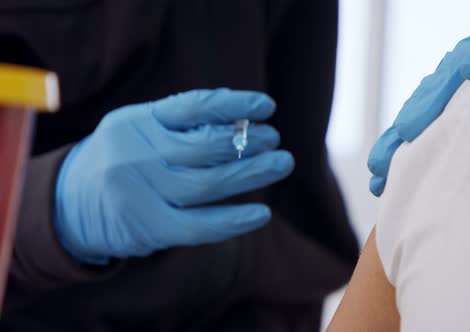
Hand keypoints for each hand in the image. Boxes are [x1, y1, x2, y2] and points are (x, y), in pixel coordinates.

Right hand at [54, 89, 294, 263]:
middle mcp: (136, 153)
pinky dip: (234, 221)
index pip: (193, 107)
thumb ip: (181, 123)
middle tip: (276, 140)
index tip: (267, 106)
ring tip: (280, 164)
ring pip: (208, 184)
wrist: (70, 203)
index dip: (234, 104)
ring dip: (251, 174)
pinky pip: (199, 226)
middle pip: (205, 147)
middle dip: (248, 142)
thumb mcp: (141, 128)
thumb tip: (242, 119)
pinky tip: (261, 213)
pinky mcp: (147, 227)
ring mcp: (139, 192)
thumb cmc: (122, 158)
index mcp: (137, 121)